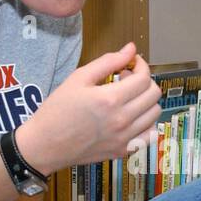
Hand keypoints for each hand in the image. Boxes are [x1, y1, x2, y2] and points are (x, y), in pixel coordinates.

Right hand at [14, 43, 161, 175]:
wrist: (45, 144)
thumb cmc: (57, 110)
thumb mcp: (78, 78)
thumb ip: (108, 61)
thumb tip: (130, 49)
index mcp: (110, 99)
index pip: (144, 78)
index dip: (141, 65)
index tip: (132, 63)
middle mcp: (121, 120)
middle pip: (153, 94)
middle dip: (144, 81)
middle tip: (127, 80)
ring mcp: (124, 138)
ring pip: (154, 114)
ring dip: (146, 100)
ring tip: (128, 98)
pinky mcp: (123, 151)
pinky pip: (149, 135)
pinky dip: (147, 123)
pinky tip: (133, 118)